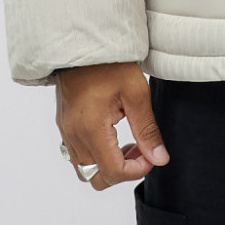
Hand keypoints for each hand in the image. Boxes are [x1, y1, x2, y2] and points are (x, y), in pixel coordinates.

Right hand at [55, 61, 169, 191]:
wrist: (83, 45)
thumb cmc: (109, 63)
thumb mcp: (136, 93)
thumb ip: (147, 129)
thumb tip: (159, 157)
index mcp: (91, 129)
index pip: (113, 172)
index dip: (137, 170)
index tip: (150, 155)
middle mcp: (74, 136)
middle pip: (97, 178)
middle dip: (123, 171)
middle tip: (140, 148)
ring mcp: (66, 132)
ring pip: (86, 170)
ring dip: (109, 164)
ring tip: (128, 141)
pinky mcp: (64, 126)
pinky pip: (78, 156)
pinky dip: (97, 155)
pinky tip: (112, 135)